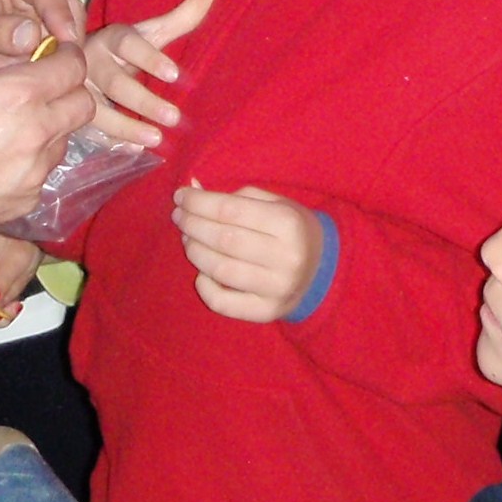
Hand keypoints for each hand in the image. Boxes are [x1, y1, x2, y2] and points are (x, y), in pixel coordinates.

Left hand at [0, 0, 86, 91]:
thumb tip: (32, 35)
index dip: (58, 12)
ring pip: (68, 28)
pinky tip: (57, 81)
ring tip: (63, 77)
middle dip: (69, 35)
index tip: (65, 41)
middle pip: (65, 5)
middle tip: (70, 67)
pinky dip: (60, 63)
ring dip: (68, 52)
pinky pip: (60, 48)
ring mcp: (35, 12)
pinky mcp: (38, 37)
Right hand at [0, 49, 92, 242]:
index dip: (67, 58)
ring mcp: (36, 169)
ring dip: (51, 128)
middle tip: (45, 92)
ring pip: (65, 139)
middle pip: (83, 104)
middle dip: (69, 93)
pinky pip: (45, 171)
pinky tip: (2, 161)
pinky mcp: (30, 198)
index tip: (58, 59)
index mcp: (19, 94)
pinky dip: (33, 161)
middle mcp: (37, 131)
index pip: (73, 66)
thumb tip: (29, 55)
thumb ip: (0, 65)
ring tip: (16, 130)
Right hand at [85, 0, 215, 145]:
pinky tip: (134, 151)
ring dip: (126, 126)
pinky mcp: (72, 111)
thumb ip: (181, 17)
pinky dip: (111, 140)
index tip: (175, 75)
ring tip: (156, 139)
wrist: (77, 62)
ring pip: (98, 109)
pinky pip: (89, 129)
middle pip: (115, 82)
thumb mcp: (150, 33)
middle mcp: (91, 62)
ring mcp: (78, 90)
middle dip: (143, 101)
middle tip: (175, 117)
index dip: (150, 58)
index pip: (128, 44)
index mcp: (112, 39)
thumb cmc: (126, 50)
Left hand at [174, 184, 323, 321]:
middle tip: (179, 216)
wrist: (322, 270)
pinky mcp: (267, 312)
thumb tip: (192, 189)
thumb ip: (235, 196)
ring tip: (188, 239)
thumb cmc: (291, 229)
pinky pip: (223, 303)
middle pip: (223, 239)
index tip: (181, 196)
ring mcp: (277, 289)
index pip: (231, 211)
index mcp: (288, 223)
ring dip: (194, 252)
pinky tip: (201, 272)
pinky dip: (204, 286)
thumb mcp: (275, 203)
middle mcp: (285, 258)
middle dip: (192, 225)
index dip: (199, 202)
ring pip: (220, 270)